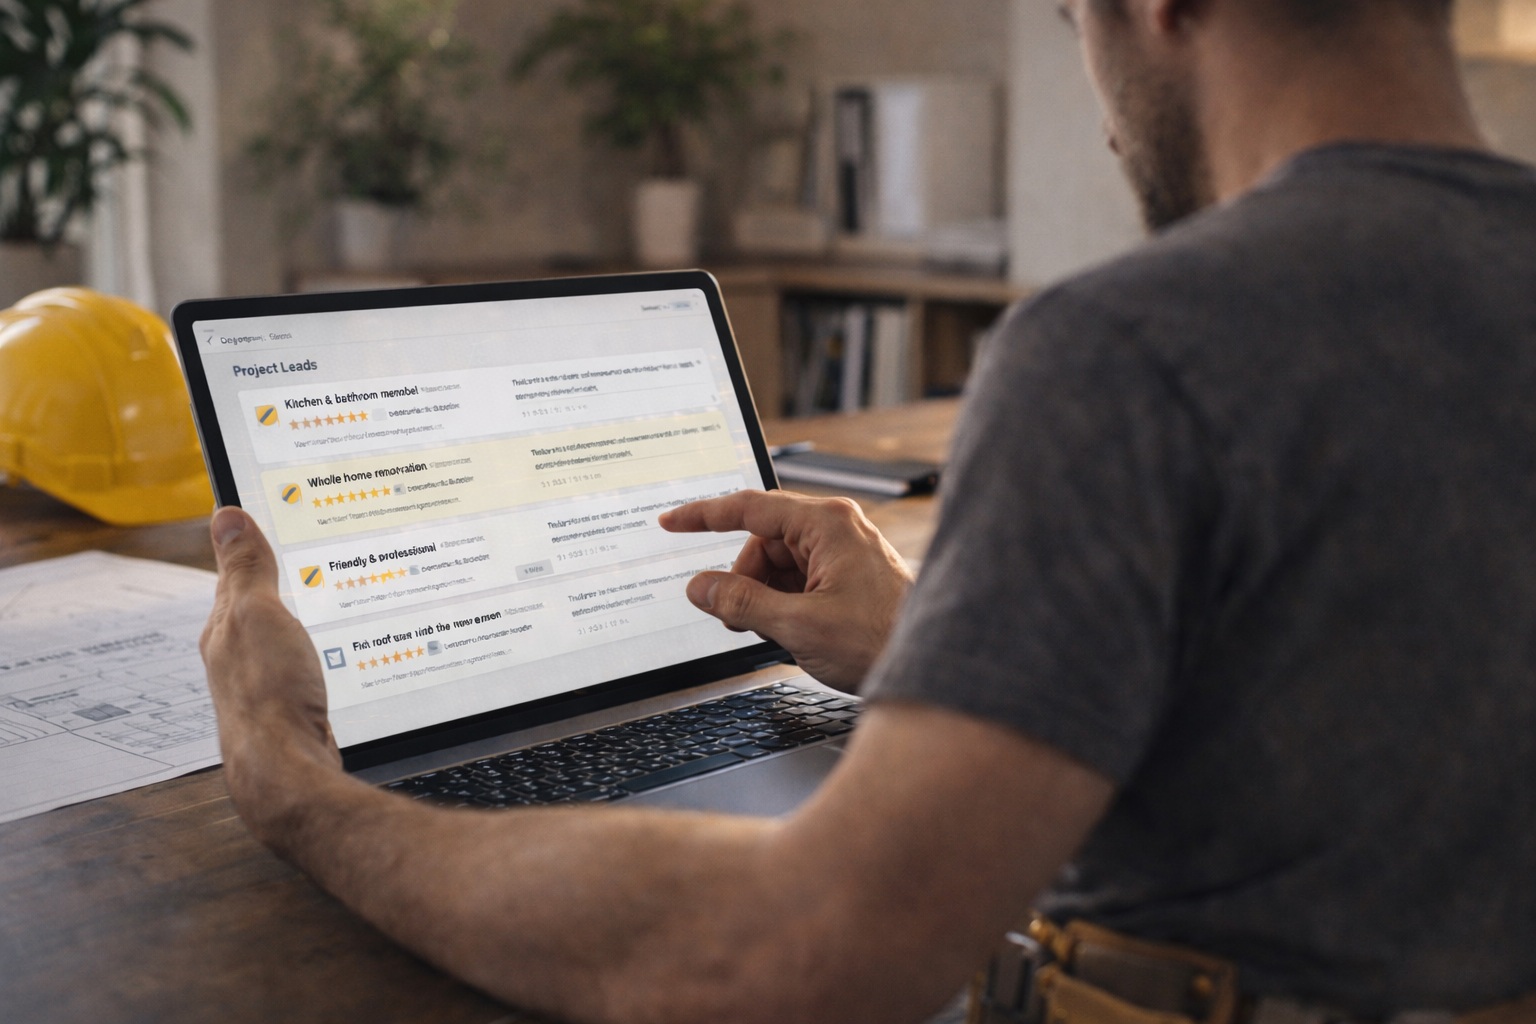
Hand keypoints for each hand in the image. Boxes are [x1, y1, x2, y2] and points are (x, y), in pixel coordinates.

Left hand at [200, 506, 341, 845]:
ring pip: (282, 637)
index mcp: (225, 627)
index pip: (235, 573)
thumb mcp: (258, 615)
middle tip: (309, 551)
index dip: (254, 546)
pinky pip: (302, 665)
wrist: (289, 772)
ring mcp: (264, 685)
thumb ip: (246, 567)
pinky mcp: (291, 708)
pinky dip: (316, 649)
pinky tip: (333, 653)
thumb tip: (226, 513)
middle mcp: (237, 656)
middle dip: (281, 580)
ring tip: (327, 597)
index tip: (275, 519)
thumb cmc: (270, 694)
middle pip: (258, 606)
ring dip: (301, 617)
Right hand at [659, 490, 913, 691]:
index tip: (671, 522)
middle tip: (739, 617)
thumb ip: (742, 603)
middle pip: (763, 542)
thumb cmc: (881, 641)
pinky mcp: (848, 577)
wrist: (931, 668)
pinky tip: (791, 631)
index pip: (750, 508)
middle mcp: (837, 530)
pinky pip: (798, 580)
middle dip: (744, 579)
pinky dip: (784, 604)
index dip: (703, 515)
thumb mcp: (798, 625)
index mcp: (827, 524)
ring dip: (765, 597)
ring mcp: (844, 553)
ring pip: (778, 565)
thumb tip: (702, 587)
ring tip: (776, 631)